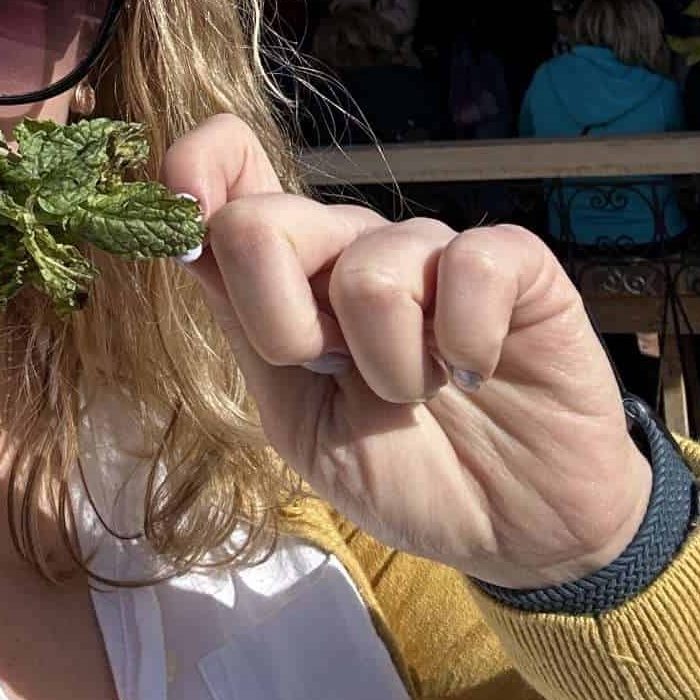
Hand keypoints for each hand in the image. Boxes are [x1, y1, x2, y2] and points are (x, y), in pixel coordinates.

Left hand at [165, 117, 654, 587]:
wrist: (513, 531)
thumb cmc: (403, 471)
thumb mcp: (300, 418)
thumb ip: (247, 326)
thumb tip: (185, 236)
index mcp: (291, 273)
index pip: (227, 168)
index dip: (193, 171)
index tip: (185, 217)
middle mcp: (353, 243)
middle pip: (268, 220)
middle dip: (282, 323)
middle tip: (332, 375)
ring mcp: (432, 247)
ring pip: (370, 267)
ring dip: (389, 364)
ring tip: (420, 393)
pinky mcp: (514, 263)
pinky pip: (470, 267)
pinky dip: (465, 343)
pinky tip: (477, 370)